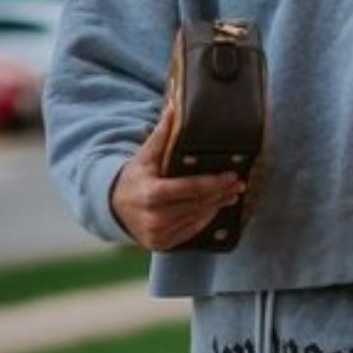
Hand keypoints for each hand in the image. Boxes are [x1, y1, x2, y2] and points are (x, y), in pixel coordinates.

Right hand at [110, 100, 245, 250]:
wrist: (114, 207)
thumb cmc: (135, 177)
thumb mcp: (145, 155)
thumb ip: (161, 134)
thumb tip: (173, 107)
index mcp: (150, 194)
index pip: (189, 189)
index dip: (213, 183)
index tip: (230, 175)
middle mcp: (153, 218)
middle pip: (197, 204)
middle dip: (220, 193)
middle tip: (238, 183)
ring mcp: (158, 234)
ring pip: (197, 218)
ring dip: (217, 206)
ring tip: (231, 194)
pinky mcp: (162, 244)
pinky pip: (190, 231)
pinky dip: (205, 219)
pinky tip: (216, 207)